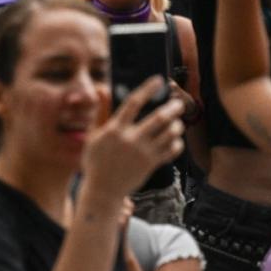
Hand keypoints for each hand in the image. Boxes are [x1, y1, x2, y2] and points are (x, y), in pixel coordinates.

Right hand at [80, 78, 183, 201]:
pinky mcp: (151, 165)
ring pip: (169, 134)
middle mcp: (131, 139)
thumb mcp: (93, 135)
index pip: (134, 103)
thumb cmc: (96, 161)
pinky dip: (177, 143)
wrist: (104, 190)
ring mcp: (143, 153)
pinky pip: (172, 151)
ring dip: (177, 125)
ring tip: (177, 122)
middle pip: (159, 118)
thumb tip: (102, 89)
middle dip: (172, 108)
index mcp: (115, 129)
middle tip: (178, 103)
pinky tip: (174, 140)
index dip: (147, 89)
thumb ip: (100, 111)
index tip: (158, 80)